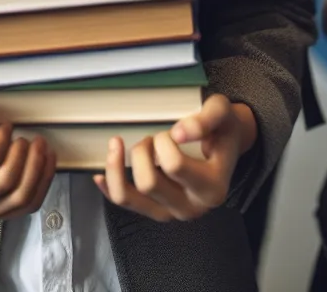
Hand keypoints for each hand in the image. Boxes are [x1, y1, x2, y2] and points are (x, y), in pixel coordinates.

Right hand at [0, 89, 55, 219]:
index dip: (3, 140)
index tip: (8, 125)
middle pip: (6, 183)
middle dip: (24, 156)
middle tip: (29, 137)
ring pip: (21, 199)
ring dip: (37, 171)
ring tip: (41, 146)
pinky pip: (28, 205)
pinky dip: (42, 183)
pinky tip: (46, 161)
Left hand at [92, 94, 253, 221]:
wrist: (225, 146)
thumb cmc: (222, 129)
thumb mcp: (222, 113)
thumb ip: (206, 119)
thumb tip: (179, 133)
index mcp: (212, 187)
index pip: (173, 165)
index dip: (164, 142)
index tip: (172, 132)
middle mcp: (192, 206)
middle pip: (148, 182)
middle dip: (143, 151)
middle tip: (154, 137)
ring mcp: (171, 212)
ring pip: (128, 198)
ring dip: (118, 168)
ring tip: (122, 148)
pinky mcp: (155, 210)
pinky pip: (123, 203)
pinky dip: (109, 185)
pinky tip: (101, 173)